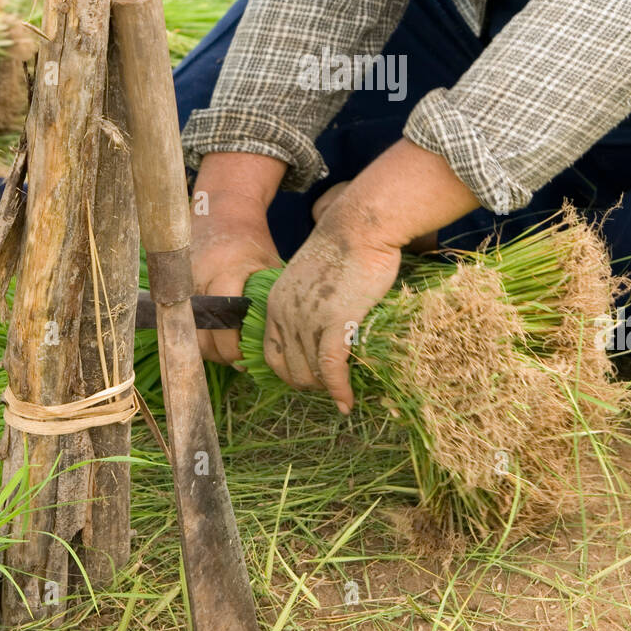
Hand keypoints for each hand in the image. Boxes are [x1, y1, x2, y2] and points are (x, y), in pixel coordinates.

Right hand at [190, 153, 284, 362]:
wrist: (220, 212)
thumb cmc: (252, 241)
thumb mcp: (268, 265)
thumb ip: (270, 299)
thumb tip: (280, 342)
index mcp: (225, 270)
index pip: (224, 320)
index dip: (233, 346)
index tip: (246, 358)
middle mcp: (197, 278)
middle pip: (202, 333)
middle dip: (221, 354)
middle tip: (240, 362)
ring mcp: (180, 283)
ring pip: (188, 333)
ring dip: (207, 349)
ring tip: (228, 353)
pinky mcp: (171, 287)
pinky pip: (181, 323)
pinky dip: (197, 336)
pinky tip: (214, 339)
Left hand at [263, 197, 401, 412]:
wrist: (360, 227)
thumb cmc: (343, 247)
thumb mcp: (311, 276)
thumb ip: (307, 301)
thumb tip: (321, 322)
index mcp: (275, 302)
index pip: (271, 353)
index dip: (288, 372)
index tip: (308, 379)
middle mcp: (284, 314)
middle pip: (288, 369)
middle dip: (309, 385)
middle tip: (330, 388)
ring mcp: (307, 319)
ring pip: (310, 372)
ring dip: (326, 389)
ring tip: (341, 395)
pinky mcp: (334, 322)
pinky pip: (331, 368)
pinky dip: (339, 390)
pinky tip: (347, 403)